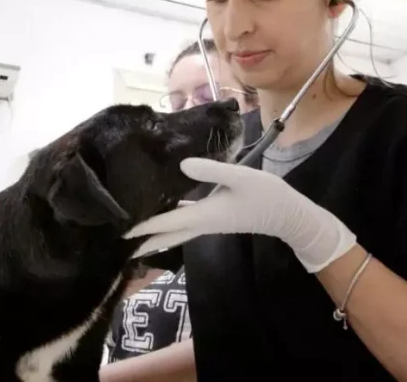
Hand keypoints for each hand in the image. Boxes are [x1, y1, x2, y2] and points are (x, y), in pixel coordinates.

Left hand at [125, 158, 356, 272]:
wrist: (288, 214)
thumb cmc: (266, 195)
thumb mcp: (241, 178)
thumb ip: (212, 171)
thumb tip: (181, 165)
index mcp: (204, 215)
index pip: (166, 223)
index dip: (143, 227)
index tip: (120, 231)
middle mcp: (202, 223)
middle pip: (166, 235)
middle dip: (143, 240)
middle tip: (118, 242)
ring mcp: (208, 223)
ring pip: (174, 231)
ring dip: (154, 232)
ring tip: (132, 229)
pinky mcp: (213, 218)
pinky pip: (184, 222)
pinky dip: (169, 220)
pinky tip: (162, 209)